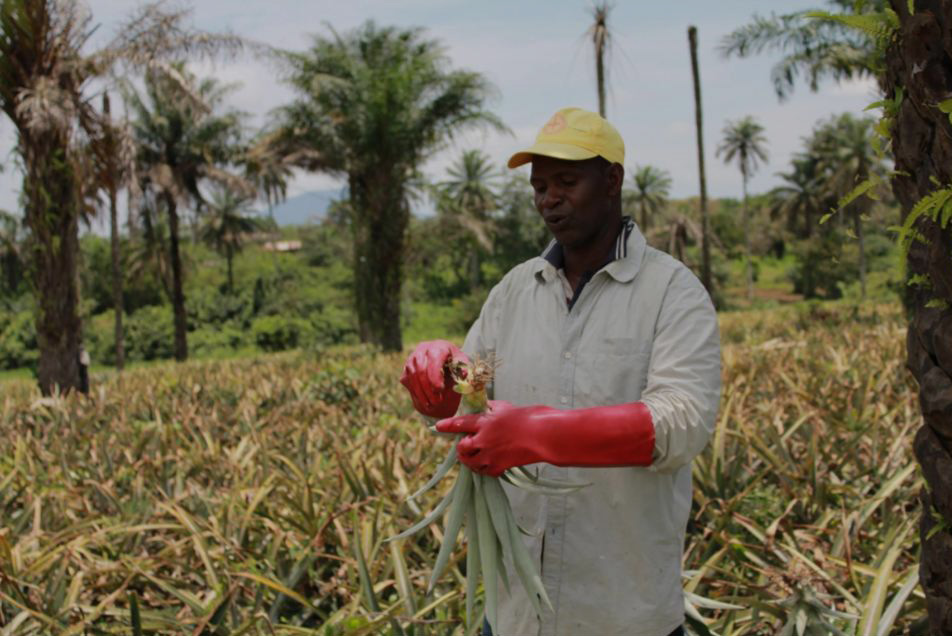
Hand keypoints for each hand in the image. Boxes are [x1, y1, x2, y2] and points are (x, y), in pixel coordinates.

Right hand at [400, 340, 469, 417]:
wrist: (443, 363)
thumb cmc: (454, 364)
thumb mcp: (462, 365)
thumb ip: (464, 368)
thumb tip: (464, 374)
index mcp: (439, 346)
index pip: (434, 358)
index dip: (435, 374)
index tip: (439, 389)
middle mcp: (423, 349)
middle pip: (421, 369)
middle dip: (428, 388)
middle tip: (437, 402)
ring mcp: (412, 358)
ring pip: (412, 376)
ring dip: (421, 392)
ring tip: (431, 404)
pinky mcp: (406, 368)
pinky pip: (407, 380)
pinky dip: (416, 392)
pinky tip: (424, 401)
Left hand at [437, 401, 655, 475]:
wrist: (545, 436)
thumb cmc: (531, 417)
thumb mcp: (508, 407)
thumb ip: (493, 408)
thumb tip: (485, 406)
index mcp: (486, 421)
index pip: (460, 423)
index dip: (447, 425)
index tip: (437, 427)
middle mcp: (484, 439)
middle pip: (462, 448)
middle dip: (461, 448)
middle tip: (466, 446)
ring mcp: (491, 455)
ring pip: (471, 463)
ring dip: (470, 460)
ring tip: (474, 457)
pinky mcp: (501, 467)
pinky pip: (485, 472)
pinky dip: (484, 469)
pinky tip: (489, 465)